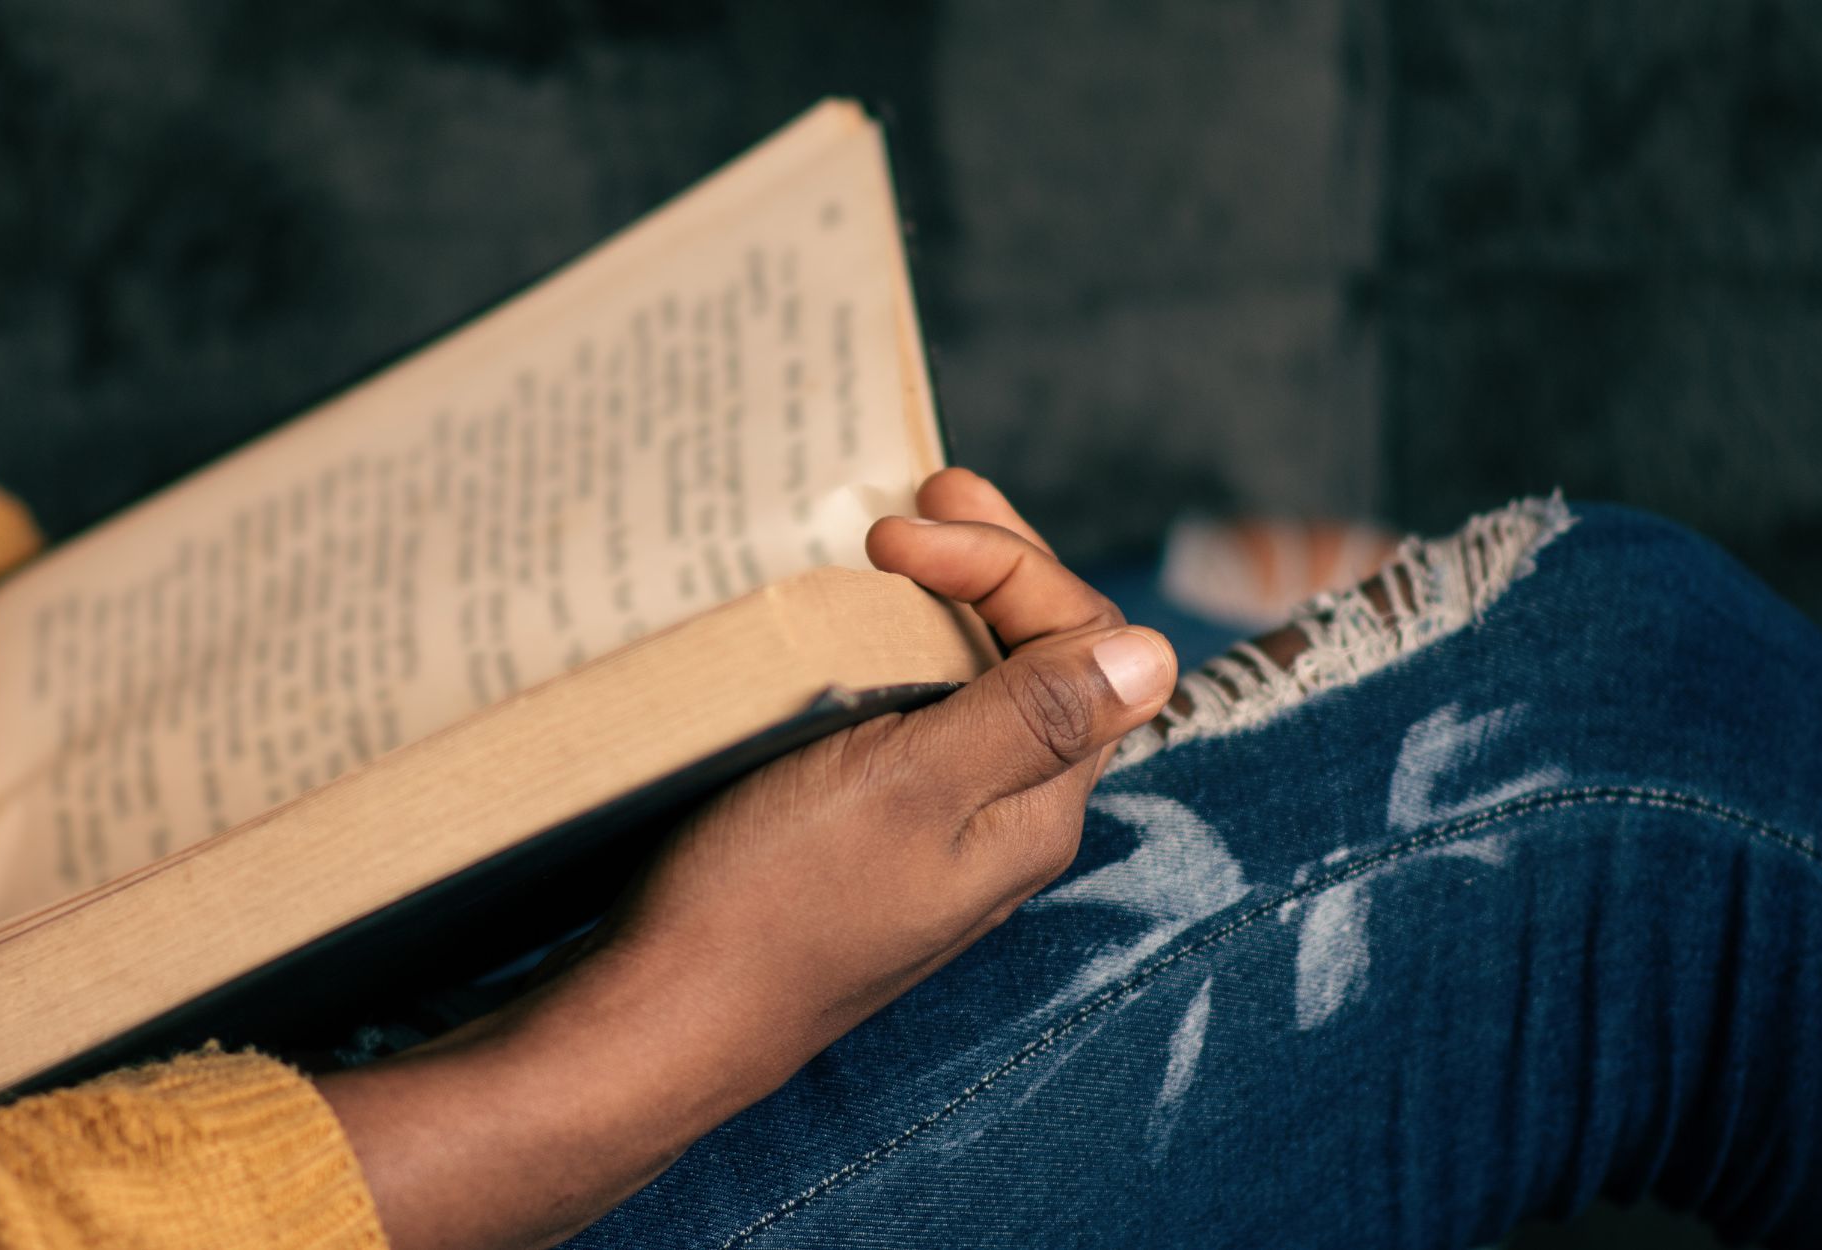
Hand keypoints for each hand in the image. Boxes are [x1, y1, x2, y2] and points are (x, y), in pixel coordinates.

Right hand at [319, 470, 1176, 1249]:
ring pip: (982, 687)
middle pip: (1044, 660)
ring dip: (948, 602)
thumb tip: (1153, 652)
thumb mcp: (909, 785)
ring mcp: (942, 835)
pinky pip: (922, 726)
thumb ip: (1030, 716)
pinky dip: (901, 656)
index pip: (1082, 643)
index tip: (899, 532)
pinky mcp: (876, 842)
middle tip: (923, 487)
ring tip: (889, 538)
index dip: (1005, 562)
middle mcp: (1007, 821)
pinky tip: (851, 633)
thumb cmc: (774, 898)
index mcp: (1036, 807)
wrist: (668, 1013)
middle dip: (994, 562)